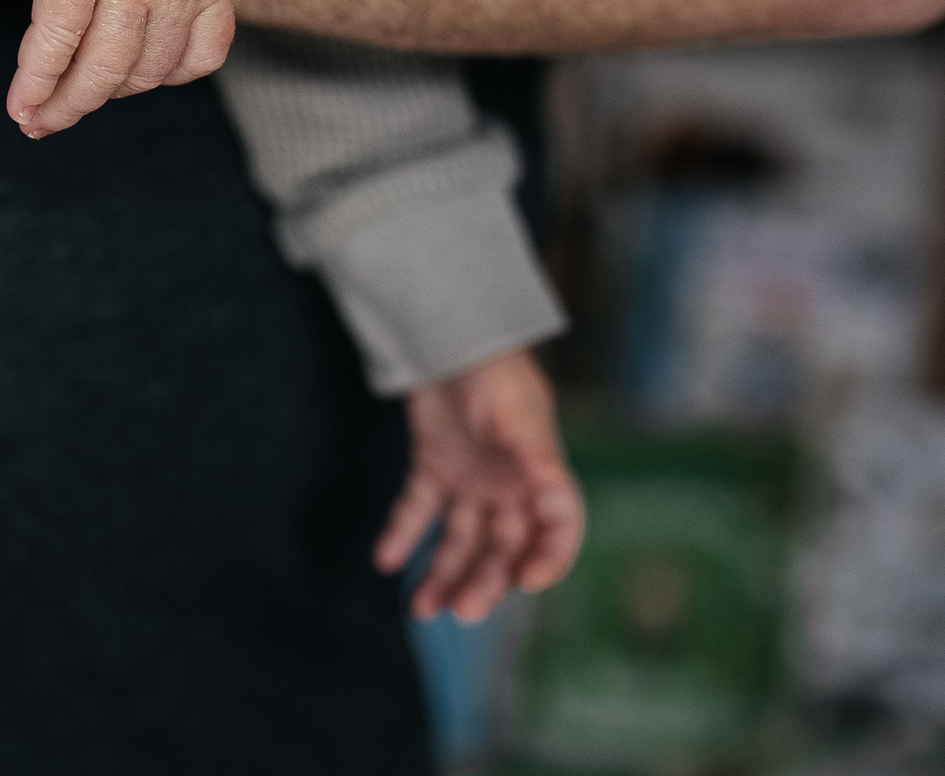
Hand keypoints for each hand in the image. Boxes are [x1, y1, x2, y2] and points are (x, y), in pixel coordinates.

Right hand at [8, 0, 235, 136]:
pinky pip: (59, 41)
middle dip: (96, 99)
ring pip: (102, 70)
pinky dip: (37, 79)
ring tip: (35, 119)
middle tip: (59, 115)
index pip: (197, 58)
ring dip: (64, 104)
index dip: (154, 79)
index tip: (119, 81)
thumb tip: (132, 10)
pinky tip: (21, 102)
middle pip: (142, 72)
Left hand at [374, 347, 584, 621]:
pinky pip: (420, 509)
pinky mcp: (435, 468)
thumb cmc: (492, 367)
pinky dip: (403, 534)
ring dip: (443, 573)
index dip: (549, 559)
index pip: (557, 529)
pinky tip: (387, 559)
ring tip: (421, 608)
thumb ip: (531, 452)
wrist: (446, 332)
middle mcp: (508, 486)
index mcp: (540, 474)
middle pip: (502, 546)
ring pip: (461, 539)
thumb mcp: (515, 408)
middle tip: (461, 612)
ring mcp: (471, 480)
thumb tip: (553, 489)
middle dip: (484, 581)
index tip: (528, 584)